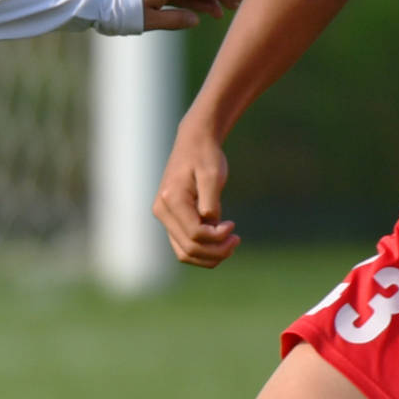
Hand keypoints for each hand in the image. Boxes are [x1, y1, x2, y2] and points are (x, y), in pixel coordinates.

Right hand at [153, 119, 240, 267]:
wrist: (194, 141)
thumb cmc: (205, 156)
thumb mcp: (213, 175)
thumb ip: (211, 201)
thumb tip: (211, 224)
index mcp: (171, 200)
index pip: (195, 234)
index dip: (217, 237)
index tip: (233, 225)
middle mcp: (162, 211)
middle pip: (189, 248)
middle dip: (216, 251)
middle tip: (236, 240)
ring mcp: (164, 217)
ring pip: (184, 252)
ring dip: (209, 256)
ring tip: (230, 245)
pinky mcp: (171, 219)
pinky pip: (183, 245)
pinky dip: (203, 249)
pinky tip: (220, 240)